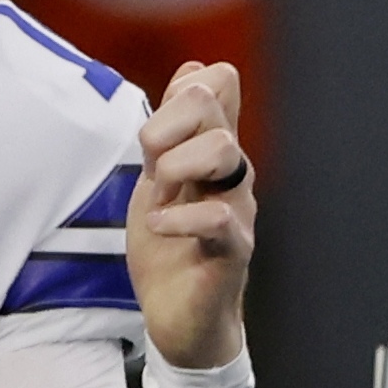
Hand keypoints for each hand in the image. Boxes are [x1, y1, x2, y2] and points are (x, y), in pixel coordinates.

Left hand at [127, 59, 252, 371]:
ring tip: (159, 193)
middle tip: (150, 160)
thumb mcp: (160, 178)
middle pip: (216, 111)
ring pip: (229, 155)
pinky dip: (181, 218)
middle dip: (172, 124)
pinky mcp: (232, 251)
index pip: (220, 87)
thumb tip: (193, 68)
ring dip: (180, 166)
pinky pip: (220, 220)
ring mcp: (236, 210)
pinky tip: (158, 226)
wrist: (178, 319)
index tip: (159, 129)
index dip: (185, 90)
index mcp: (212, 152)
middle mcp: (231, 174)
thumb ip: (172, 128)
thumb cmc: (171, 250)